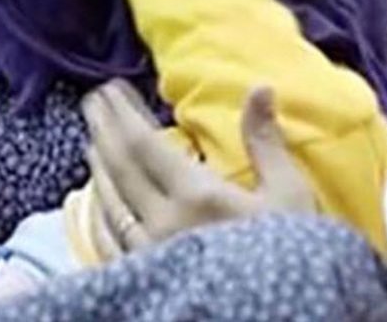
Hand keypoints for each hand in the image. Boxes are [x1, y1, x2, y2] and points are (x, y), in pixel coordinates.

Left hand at [81, 79, 314, 260]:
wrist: (287, 315)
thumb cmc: (294, 255)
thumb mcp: (289, 194)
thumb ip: (265, 141)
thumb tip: (260, 87)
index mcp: (195, 195)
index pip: (143, 143)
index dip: (122, 113)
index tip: (109, 89)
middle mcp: (162, 223)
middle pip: (120, 167)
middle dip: (103, 130)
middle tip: (91, 104)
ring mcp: (149, 255)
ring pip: (110, 203)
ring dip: (98, 168)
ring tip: (91, 143)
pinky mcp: (145, 280)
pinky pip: (110, 243)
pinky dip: (100, 215)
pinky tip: (98, 203)